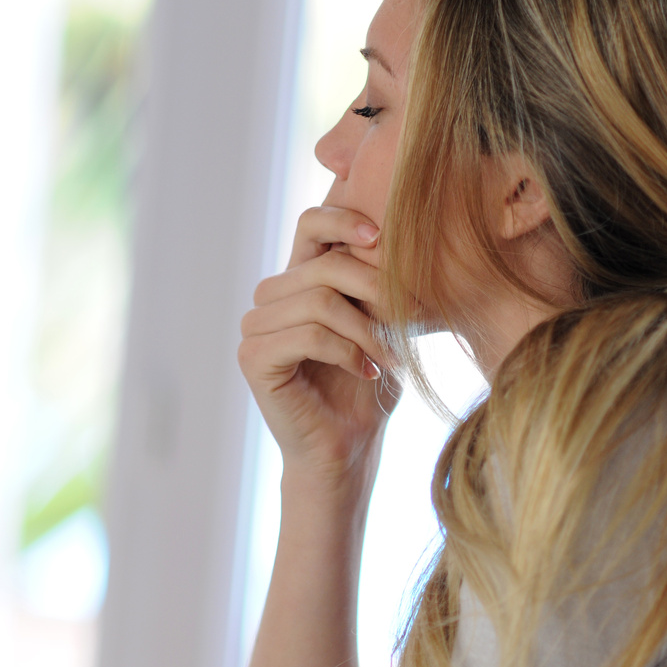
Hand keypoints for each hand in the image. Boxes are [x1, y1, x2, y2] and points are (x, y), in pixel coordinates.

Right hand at [238, 206, 399, 487]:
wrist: (350, 448)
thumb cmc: (368, 388)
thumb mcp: (381, 324)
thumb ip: (377, 284)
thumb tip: (395, 237)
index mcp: (300, 281)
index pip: (311, 224)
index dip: (343, 218)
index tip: (380, 235)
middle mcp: (271, 298)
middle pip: (325, 264)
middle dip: (377, 290)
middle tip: (413, 319)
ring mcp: (256, 327)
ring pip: (319, 300)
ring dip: (367, 329)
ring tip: (391, 356)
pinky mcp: (253, 358)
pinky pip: (309, 335)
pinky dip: (348, 352)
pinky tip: (368, 371)